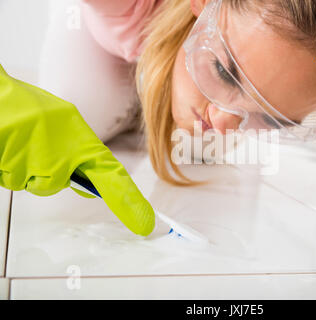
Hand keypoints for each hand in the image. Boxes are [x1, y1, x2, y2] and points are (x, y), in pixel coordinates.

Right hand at [0, 65, 154, 235]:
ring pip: (33, 183)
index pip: (112, 175)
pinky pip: (11, 179)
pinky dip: (7, 165)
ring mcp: (39, 164)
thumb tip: (86, 181)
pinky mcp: (14, 170)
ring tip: (17, 141)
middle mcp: (63, 155)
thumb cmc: (27, 108)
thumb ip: (77, 151)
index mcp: (81, 140)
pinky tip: (7, 145)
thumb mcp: (63, 121)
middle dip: (42, 171)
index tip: (144, 223)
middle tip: (33, 146)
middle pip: (55, 184)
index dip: (127, 201)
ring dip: (23, 168)